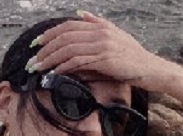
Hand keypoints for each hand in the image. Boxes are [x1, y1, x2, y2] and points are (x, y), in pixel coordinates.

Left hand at [28, 12, 169, 91]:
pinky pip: (78, 61)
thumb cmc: (132, 56)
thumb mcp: (114, 35)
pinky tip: (55, 73)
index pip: (68, 27)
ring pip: (68, 49)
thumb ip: (96, 24)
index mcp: (99, 26)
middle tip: (32, 61)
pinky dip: (64, 67)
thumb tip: (79, 14)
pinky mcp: (104, 59)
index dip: (50, 35)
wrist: (150, 68)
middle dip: (45, 49)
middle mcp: (99, 32)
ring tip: (39, 69)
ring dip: (50, 59)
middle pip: (64, 37)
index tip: (36, 45)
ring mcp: (101, 45)